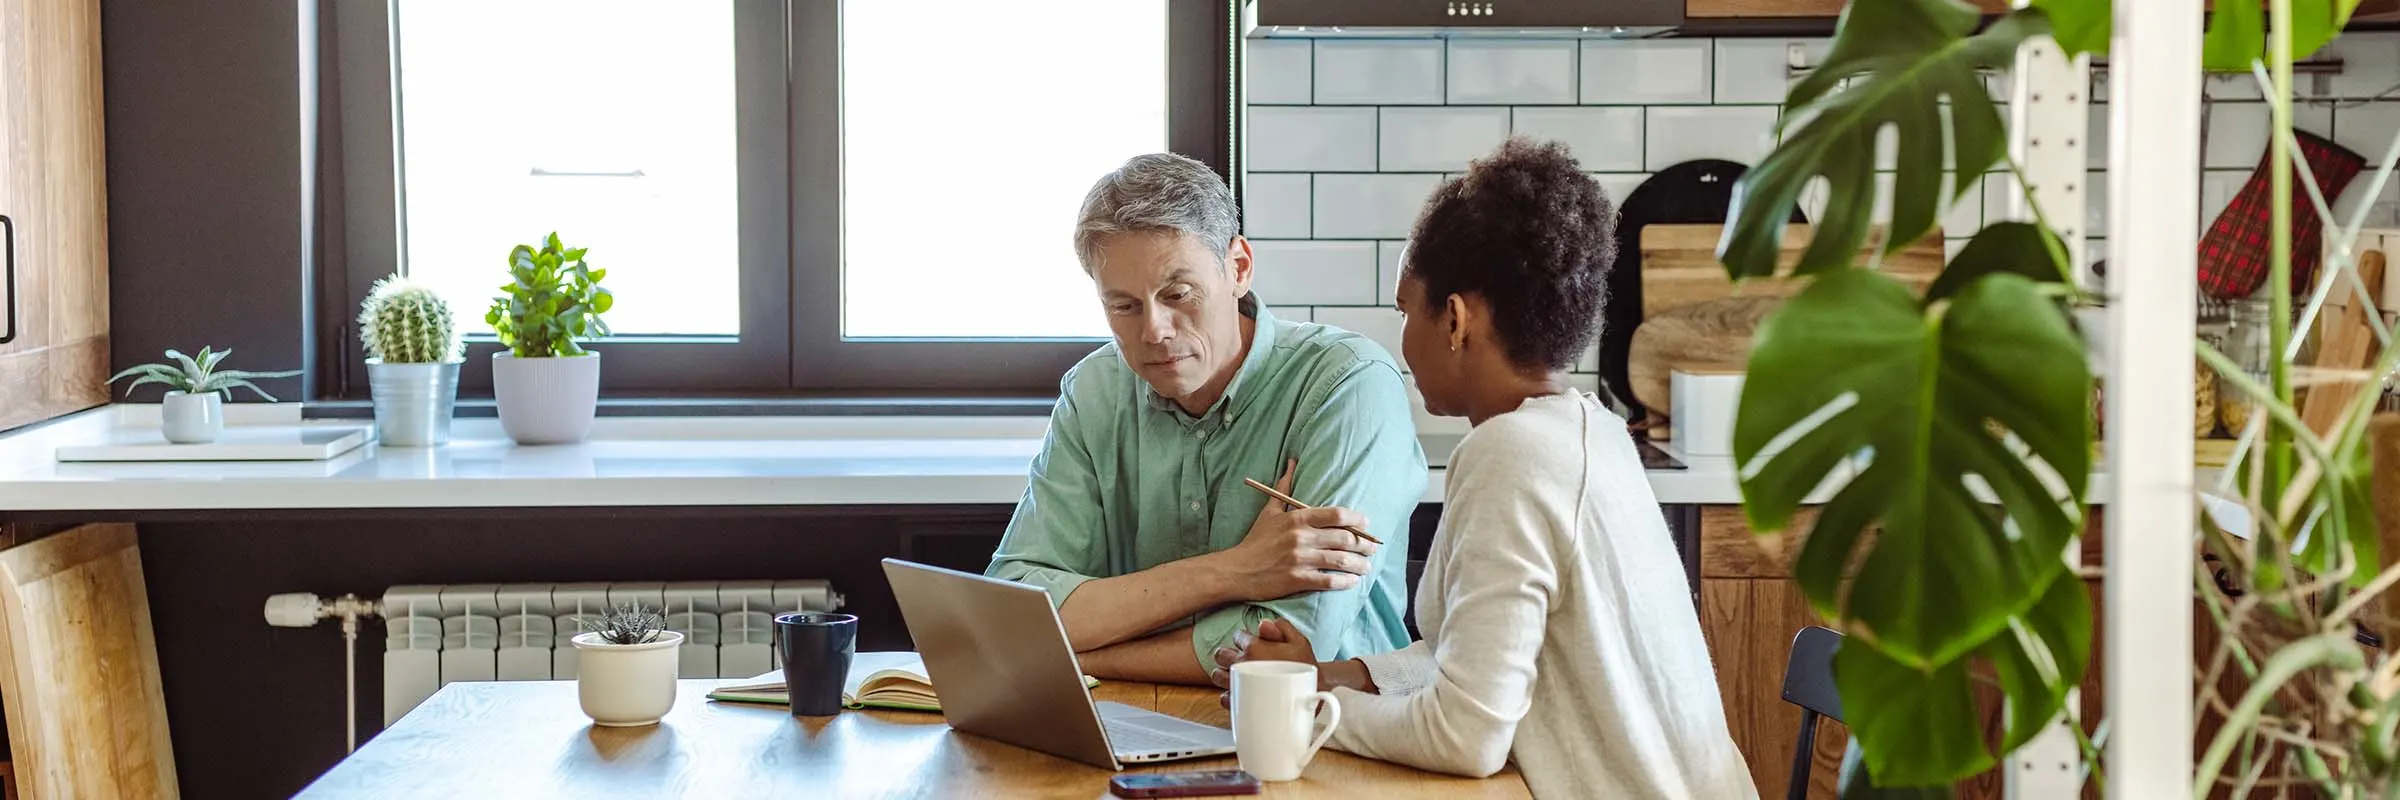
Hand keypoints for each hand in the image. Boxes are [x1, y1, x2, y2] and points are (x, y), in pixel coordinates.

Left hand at [1208, 618, 1319, 704]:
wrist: (1315, 694)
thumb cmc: (1306, 667)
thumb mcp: (1299, 641)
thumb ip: (1280, 627)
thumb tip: (1263, 624)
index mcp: (1255, 647)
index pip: (1237, 636)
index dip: (1244, 639)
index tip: (1253, 646)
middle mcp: (1242, 664)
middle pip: (1221, 655)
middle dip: (1229, 656)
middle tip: (1242, 661)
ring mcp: (1238, 683)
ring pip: (1218, 676)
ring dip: (1224, 674)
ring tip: (1239, 676)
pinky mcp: (1240, 703)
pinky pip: (1224, 698)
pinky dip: (1229, 695)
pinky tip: (1241, 692)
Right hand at [1215, 459, 1377, 601]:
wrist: (1236, 570)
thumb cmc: (1255, 541)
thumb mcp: (1269, 511)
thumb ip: (1284, 488)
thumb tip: (1292, 462)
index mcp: (1297, 518)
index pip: (1336, 515)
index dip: (1357, 519)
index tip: (1366, 524)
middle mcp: (1300, 537)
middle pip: (1344, 538)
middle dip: (1363, 545)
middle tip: (1371, 549)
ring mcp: (1299, 559)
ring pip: (1340, 560)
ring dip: (1359, 564)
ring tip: (1366, 567)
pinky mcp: (1297, 580)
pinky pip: (1328, 580)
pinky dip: (1345, 581)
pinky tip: (1352, 581)